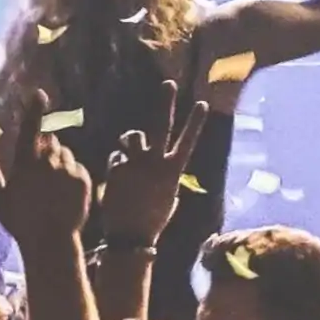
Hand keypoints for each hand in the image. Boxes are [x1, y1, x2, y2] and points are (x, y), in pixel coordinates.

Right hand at [0, 105, 91, 253]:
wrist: (51, 242)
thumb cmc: (20, 222)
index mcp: (26, 165)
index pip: (30, 130)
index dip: (34, 110)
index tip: (39, 94)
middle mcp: (48, 163)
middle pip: (50, 142)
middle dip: (46, 152)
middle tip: (40, 178)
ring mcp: (68, 170)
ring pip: (65, 154)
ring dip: (60, 164)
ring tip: (53, 190)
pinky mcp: (84, 178)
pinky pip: (78, 167)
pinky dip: (73, 176)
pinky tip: (65, 195)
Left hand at [97, 82, 208, 251]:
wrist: (130, 235)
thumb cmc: (152, 218)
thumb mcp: (169, 197)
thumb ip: (165, 176)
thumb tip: (161, 163)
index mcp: (172, 171)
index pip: (188, 141)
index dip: (196, 122)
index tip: (203, 103)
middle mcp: (155, 163)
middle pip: (160, 125)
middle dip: (165, 103)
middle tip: (169, 84)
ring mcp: (135, 164)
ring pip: (132, 136)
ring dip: (130, 140)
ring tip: (129, 151)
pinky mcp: (117, 168)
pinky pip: (117, 157)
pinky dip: (118, 165)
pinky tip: (118, 182)